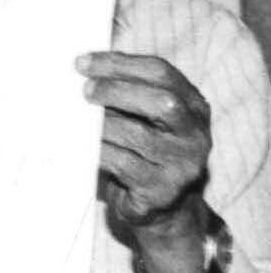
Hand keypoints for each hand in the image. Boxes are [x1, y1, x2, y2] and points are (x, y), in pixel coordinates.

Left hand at [81, 51, 213, 272]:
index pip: (162, 73)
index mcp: (193, 106)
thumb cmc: (144, 153)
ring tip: (76, 120)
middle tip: (84, 91)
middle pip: (162, 101)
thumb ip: (124, 95)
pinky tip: (80, 146)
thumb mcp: (144, 119)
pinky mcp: (163, 191)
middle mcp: (195, 135)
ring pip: (139, 135)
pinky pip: (124, 164)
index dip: (120, 64)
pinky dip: (98, 151)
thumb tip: (80, 71)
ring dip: (101, 124)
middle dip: (116, 90)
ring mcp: (183, 165)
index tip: (82, 63)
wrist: (162, 208)